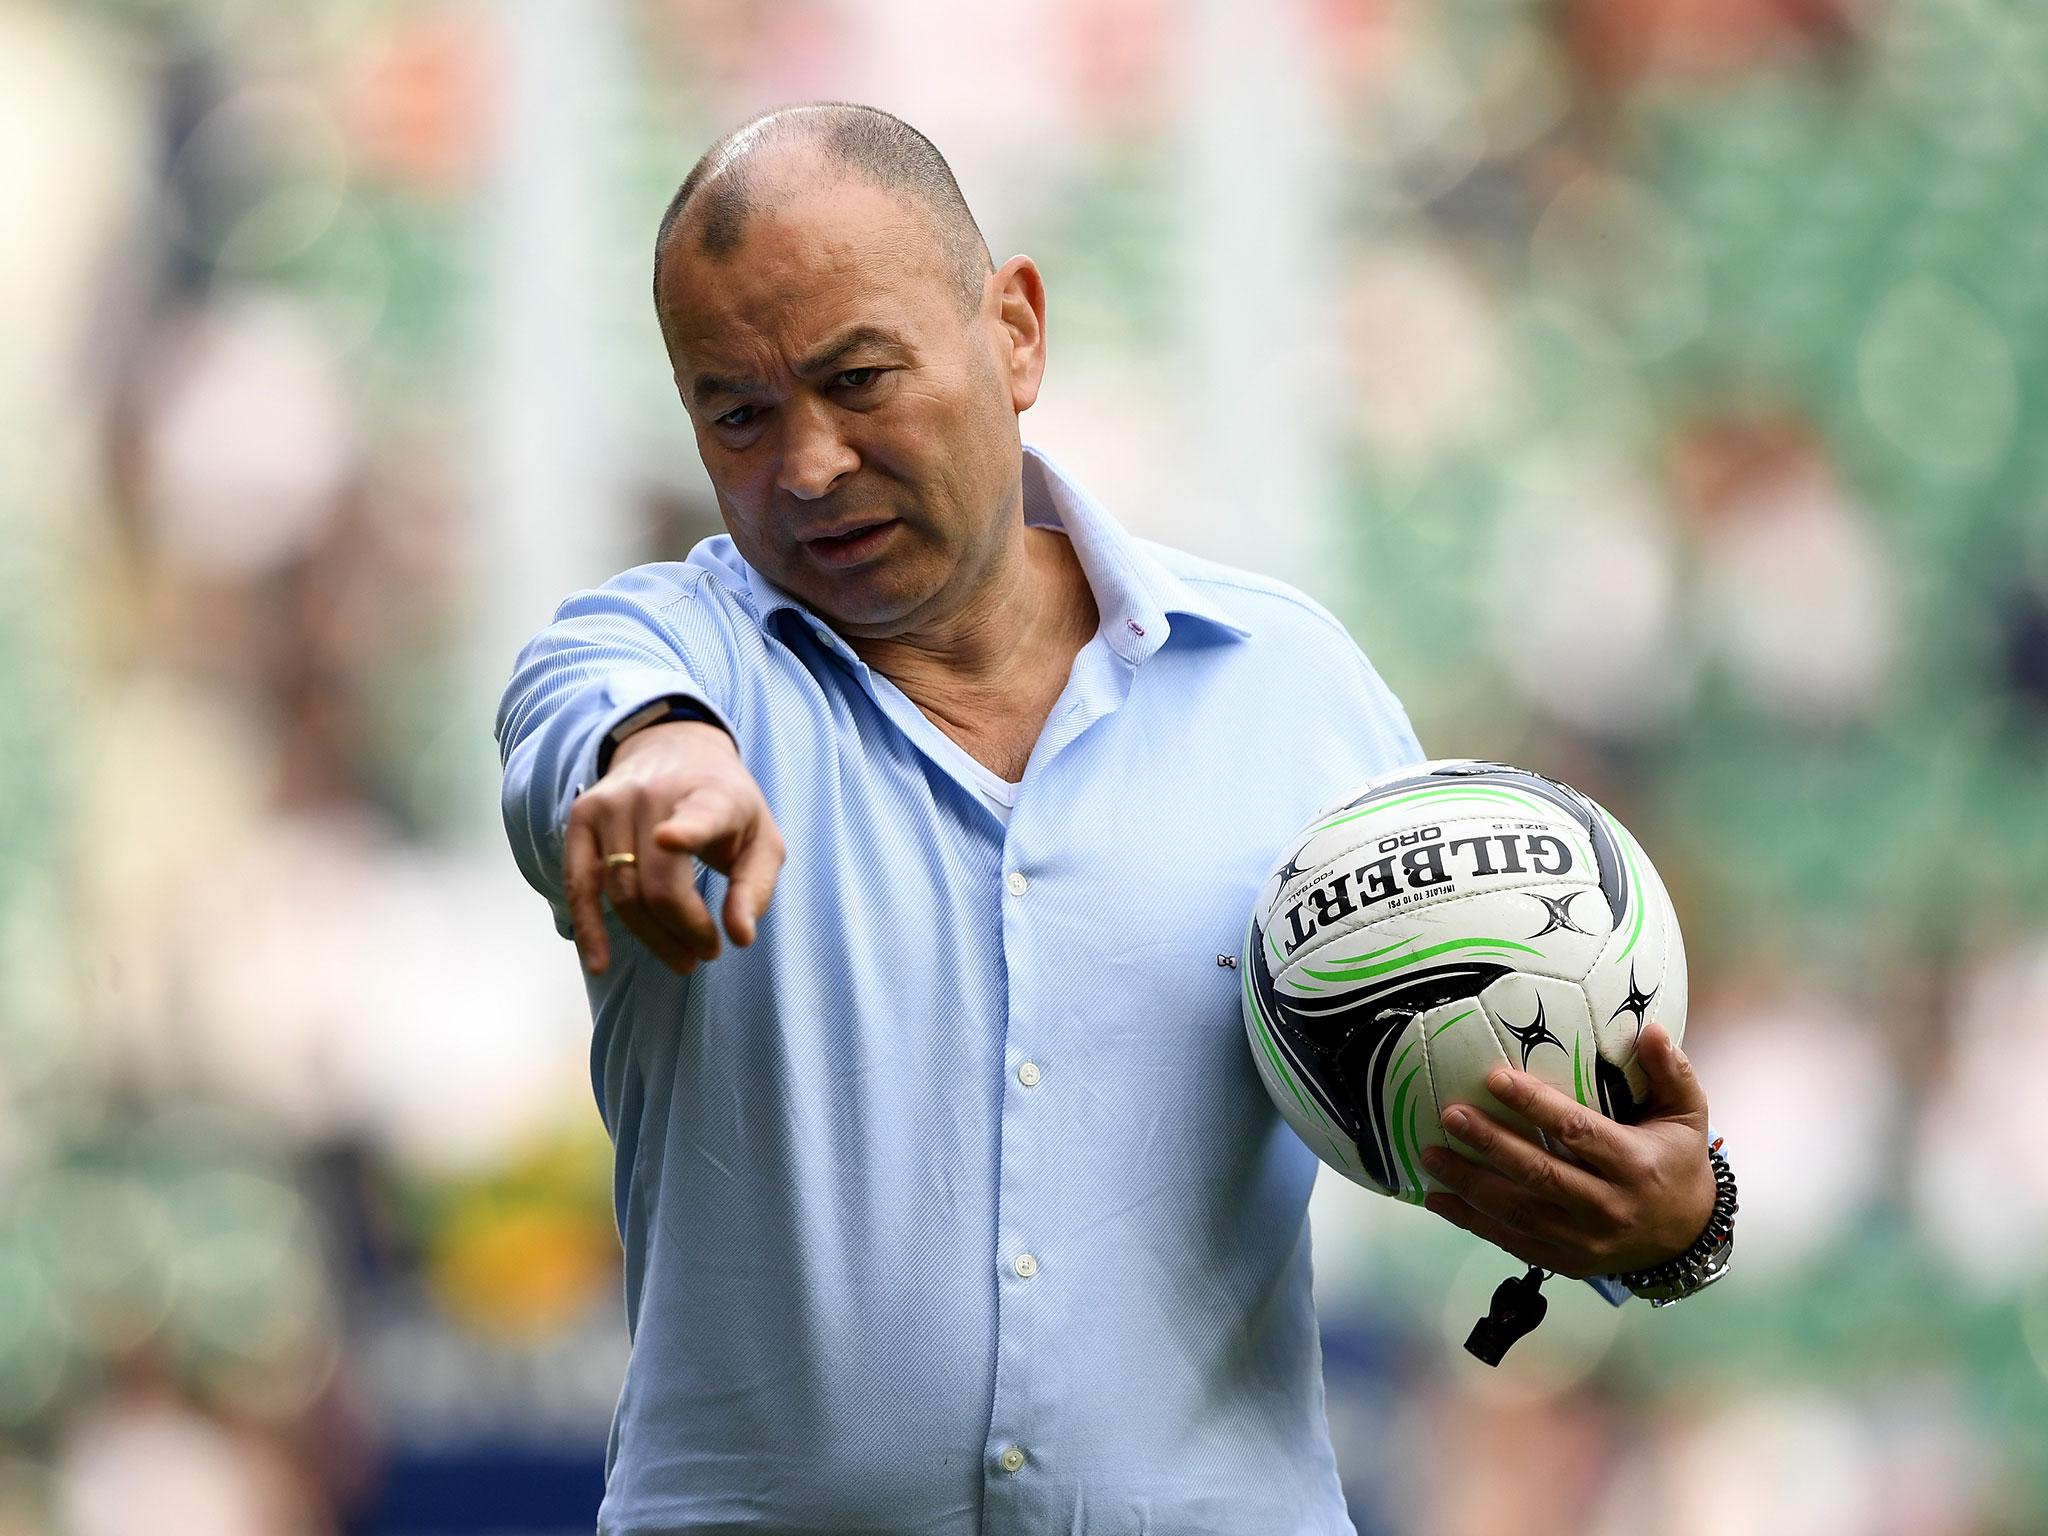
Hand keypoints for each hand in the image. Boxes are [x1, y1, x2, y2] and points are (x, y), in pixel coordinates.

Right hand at [563, 720, 785, 976]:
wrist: (673, 748)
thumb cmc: (725, 806)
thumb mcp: (761, 838)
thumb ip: (754, 887)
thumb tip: (740, 938)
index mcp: (711, 796)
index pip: (698, 816)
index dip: (685, 830)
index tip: (670, 840)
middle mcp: (653, 794)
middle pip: (658, 886)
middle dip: (685, 932)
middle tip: (708, 953)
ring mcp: (610, 805)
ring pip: (622, 895)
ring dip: (652, 938)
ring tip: (682, 958)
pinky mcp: (581, 818)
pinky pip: (579, 885)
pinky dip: (588, 928)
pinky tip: (599, 964)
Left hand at [1418, 1022, 1714, 1278]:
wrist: (1687, 1238)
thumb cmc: (1679, 1164)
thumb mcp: (1688, 1117)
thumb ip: (1672, 1073)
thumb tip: (1653, 1029)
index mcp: (1635, 1165)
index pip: (1578, 1131)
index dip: (1535, 1106)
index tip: (1495, 1078)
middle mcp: (1609, 1207)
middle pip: (1540, 1173)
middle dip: (1490, 1143)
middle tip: (1451, 1114)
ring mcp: (1584, 1240)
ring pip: (1518, 1211)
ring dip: (1469, 1183)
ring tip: (1429, 1154)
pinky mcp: (1566, 1261)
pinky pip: (1511, 1241)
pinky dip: (1471, 1221)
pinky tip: (1437, 1199)